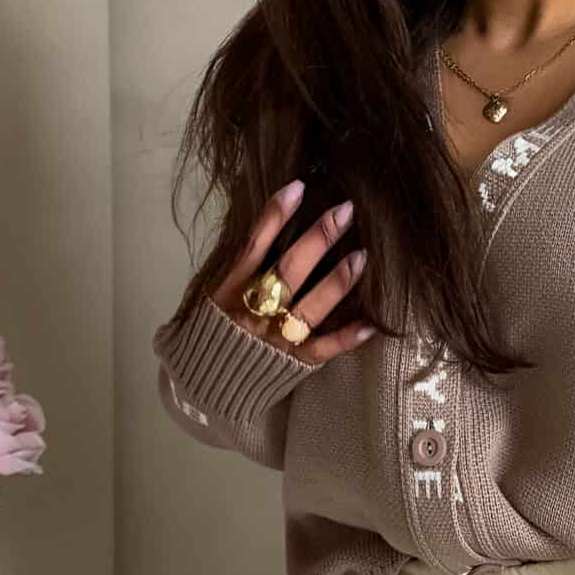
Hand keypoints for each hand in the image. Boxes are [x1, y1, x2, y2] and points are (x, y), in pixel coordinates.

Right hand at [209, 178, 374, 367]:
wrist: (203, 387)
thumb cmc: (211, 334)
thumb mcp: (212, 297)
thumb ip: (238, 269)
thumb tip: (266, 223)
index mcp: (228, 293)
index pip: (252, 248)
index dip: (273, 217)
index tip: (298, 187)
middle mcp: (252, 313)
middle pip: (287, 272)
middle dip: (318, 240)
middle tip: (346, 211)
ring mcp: (273, 339)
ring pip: (308, 308)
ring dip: (337, 282)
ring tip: (362, 257)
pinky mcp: (291, 364)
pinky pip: (322, 349)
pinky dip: (346, 338)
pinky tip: (372, 323)